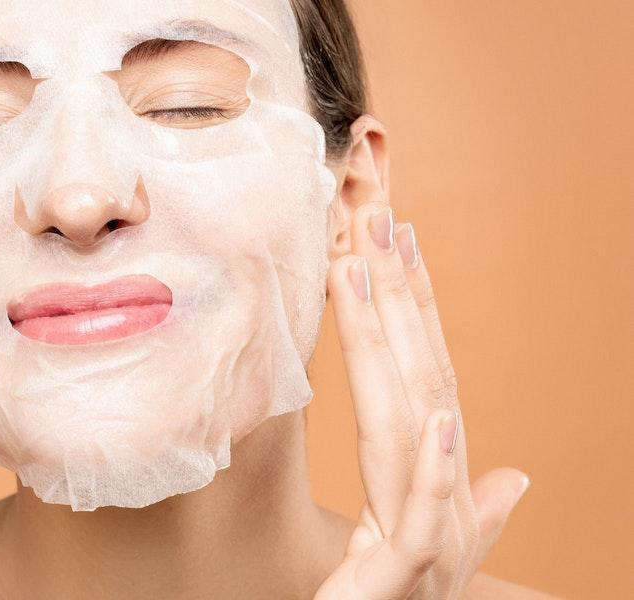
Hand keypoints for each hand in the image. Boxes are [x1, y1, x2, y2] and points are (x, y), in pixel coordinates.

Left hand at [315, 203, 530, 598]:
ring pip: (415, 426)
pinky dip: (436, 470)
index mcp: (440, 480)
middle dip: (400, 297)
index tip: (395, 241)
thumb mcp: (428, 544)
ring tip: (374, 271)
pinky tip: (442, 419)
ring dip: (401, 346)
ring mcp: (435, 535)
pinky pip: (425, 520)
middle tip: (377, 220)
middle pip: (421, 380)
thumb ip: (467, 504)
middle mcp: (447, 495)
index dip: (416, 309)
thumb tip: (514, 477)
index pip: (427, 378)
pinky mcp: (410, 575)